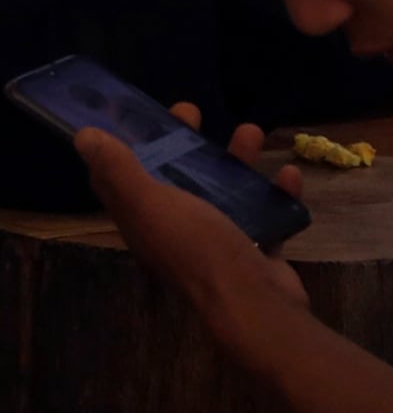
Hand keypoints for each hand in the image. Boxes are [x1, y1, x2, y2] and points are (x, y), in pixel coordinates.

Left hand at [75, 106, 307, 334]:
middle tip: (194, 112)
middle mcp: (174, 229)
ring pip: (220, 191)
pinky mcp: (254, 247)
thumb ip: (120, 170)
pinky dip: (274, 192)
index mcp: (144, 219)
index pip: (120, 179)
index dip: (122, 145)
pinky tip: (288, 175)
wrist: (254, 300)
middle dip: (180, 143)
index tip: (134, 112)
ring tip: (253, 132)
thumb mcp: (152, 204)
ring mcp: (216, 239)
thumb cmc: (199, 248)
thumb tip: (83, 137)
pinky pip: (263, 212)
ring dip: (234, 160)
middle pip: (172, 178)